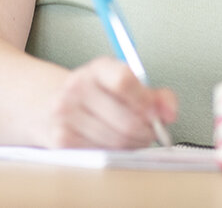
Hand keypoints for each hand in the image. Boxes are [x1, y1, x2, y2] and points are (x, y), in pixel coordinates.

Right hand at [41, 57, 177, 148]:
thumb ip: (157, 97)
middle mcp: (77, 86)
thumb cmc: (100, 97)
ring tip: (131, 138)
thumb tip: (169, 114)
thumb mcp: (127, 87)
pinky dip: (113, 153)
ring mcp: (65, 113)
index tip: (155, 114)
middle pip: (126, 120)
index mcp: (97, 68)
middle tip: (149, 133)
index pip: (124, 80)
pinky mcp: (60, 138)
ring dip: (132, 145)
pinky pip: (101, 153)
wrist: (52, 105)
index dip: (145, 102)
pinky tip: (110, 143)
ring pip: (116, 141)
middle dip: (146, 132)